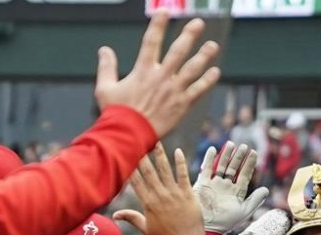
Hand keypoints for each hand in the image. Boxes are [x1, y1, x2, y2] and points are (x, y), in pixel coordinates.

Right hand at [94, 12, 220, 137]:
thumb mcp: (105, 88)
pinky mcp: (182, 105)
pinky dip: (208, 81)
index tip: (164, 11)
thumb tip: (104, 49)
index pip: (151, 41)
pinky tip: (215, 72)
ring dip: (204, 56)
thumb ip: (106, 67)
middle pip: (178, 51)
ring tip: (213, 46)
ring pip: (192, 69)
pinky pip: (198, 90)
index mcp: (142, 70)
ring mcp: (173, 91)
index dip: (158, 24)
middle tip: (199, 23)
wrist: (128, 135)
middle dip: (189, 35)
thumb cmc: (115, 113)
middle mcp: (160, 77)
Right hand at [114, 144, 204, 234]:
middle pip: (148, 171)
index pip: (135, 181)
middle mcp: (159, 196)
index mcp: (148, 203)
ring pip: (165, 170)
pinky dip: (180, 163)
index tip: (124, 155)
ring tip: (156, 140)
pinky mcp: (188, 193)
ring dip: (160, 155)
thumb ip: (131, 218)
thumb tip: (114, 215)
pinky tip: (177, 151)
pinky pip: (183, 175)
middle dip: (142, 155)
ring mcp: (174, 194)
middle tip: (137, 140)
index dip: (130, 167)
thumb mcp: (146, 229)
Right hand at [194, 142, 268, 234]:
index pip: (245, 175)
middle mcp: (226, 187)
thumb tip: (266, 189)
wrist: (208, 226)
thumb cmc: (226, 222)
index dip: (249, 164)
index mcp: (236, 192)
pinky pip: (206, 169)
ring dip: (226, 155)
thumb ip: (255, 200)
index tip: (254, 152)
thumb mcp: (243, 211)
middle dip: (238, 157)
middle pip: (233, 168)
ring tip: (231, 144)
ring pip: (221, 166)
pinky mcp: (203, 184)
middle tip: (243, 146)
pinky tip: (213, 149)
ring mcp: (214, 185)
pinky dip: (209, 159)